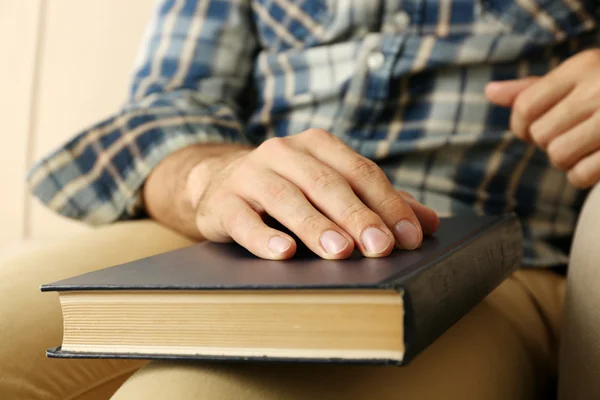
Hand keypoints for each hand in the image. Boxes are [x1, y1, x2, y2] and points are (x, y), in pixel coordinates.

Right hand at [180, 129, 438, 259]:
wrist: (220, 184)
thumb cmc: (289, 190)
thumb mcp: (332, 189)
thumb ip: (377, 203)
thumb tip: (429, 224)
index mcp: (317, 146)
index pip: (360, 172)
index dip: (388, 203)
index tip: (410, 237)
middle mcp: (283, 153)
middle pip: (326, 184)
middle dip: (356, 216)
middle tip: (380, 247)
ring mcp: (250, 175)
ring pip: (286, 199)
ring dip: (314, 226)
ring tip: (338, 251)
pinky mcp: (223, 202)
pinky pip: (243, 220)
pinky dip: (263, 237)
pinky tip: (283, 253)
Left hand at [485, 49, 599, 187]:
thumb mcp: (576, 79)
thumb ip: (533, 90)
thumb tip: (490, 92)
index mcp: (581, 68)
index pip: (525, 106)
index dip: (521, 125)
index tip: (532, 129)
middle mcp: (598, 90)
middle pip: (540, 135)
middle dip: (549, 142)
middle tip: (571, 135)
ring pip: (558, 155)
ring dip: (566, 159)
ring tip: (585, 147)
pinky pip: (580, 175)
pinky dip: (583, 175)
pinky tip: (597, 161)